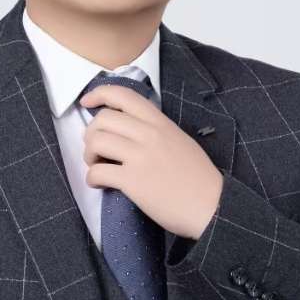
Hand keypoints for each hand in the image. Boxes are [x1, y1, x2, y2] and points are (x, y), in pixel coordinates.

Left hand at [79, 83, 223, 239]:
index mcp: (160, 122)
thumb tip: (129, 129)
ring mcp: (140, 157)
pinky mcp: (133, 181)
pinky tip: (99, 183)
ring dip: (89, 154)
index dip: (99, 94)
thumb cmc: (198, 177)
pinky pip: (98, 172)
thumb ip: (156, 130)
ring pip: (96, 141)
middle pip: (103, 119)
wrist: (212, 205)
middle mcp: (149, 134)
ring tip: (98, 165)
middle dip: (91, 133)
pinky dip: (92, 178)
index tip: (87, 102)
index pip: (123, 95)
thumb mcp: (179, 140)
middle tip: (96, 149)